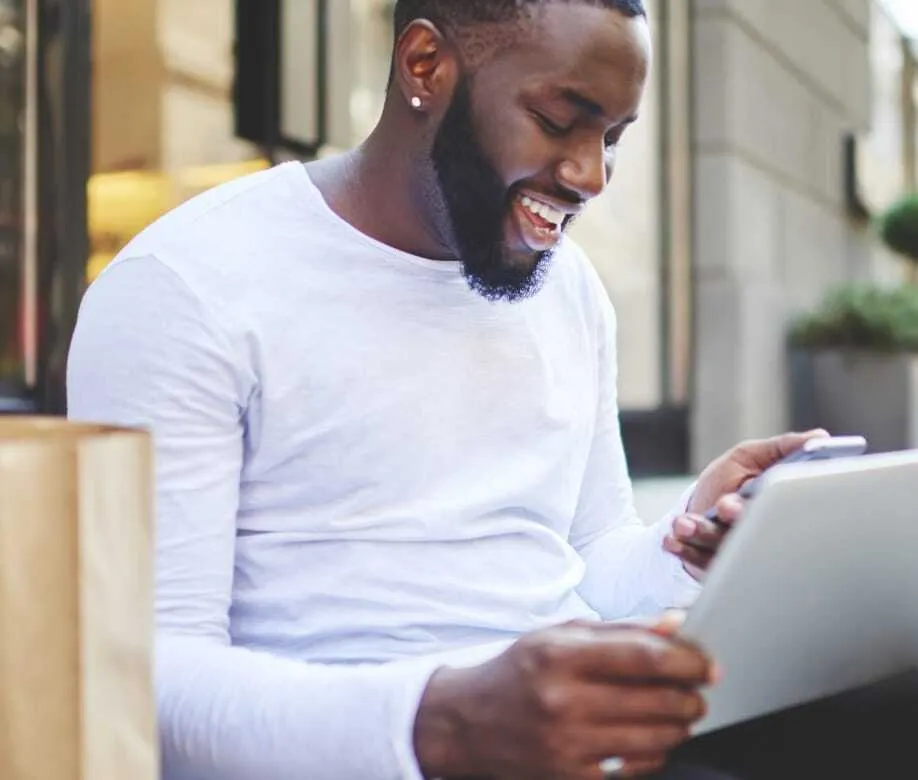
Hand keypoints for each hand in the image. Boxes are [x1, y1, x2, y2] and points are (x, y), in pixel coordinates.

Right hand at [413, 617, 716, 779]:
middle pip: (659, 701)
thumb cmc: (519, 670)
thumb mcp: (559, 635)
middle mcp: (564, 701)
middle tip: (698, 689)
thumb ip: (619, 629)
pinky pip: (636, 767)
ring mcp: (568, 746)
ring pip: (655, 738)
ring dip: (680, 725)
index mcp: (560, 656)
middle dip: (691, 696)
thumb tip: (676, 624)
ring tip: (679, 712)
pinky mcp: (572, 778)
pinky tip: (650, 737)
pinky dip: (654, 752)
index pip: (645, 658)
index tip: (708, 664)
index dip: (689, 661)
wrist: (468, 723)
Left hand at [663, 429, 828, 578]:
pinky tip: (670, 540)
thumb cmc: (731, 478)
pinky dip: (683, 549)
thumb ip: (781, 448)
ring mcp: (734, 551)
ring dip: (702, 534)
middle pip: (752, 528)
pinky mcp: (711, 565)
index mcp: (771, 507)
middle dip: (738, 516)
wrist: (699, 505)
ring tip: (683, 524)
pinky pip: (697, 560)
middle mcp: (755, 533)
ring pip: (721, 546)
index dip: (765, 502)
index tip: (744, 496)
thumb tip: (820, 436)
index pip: (778, 508)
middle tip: (724, 506)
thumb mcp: (751, 457)